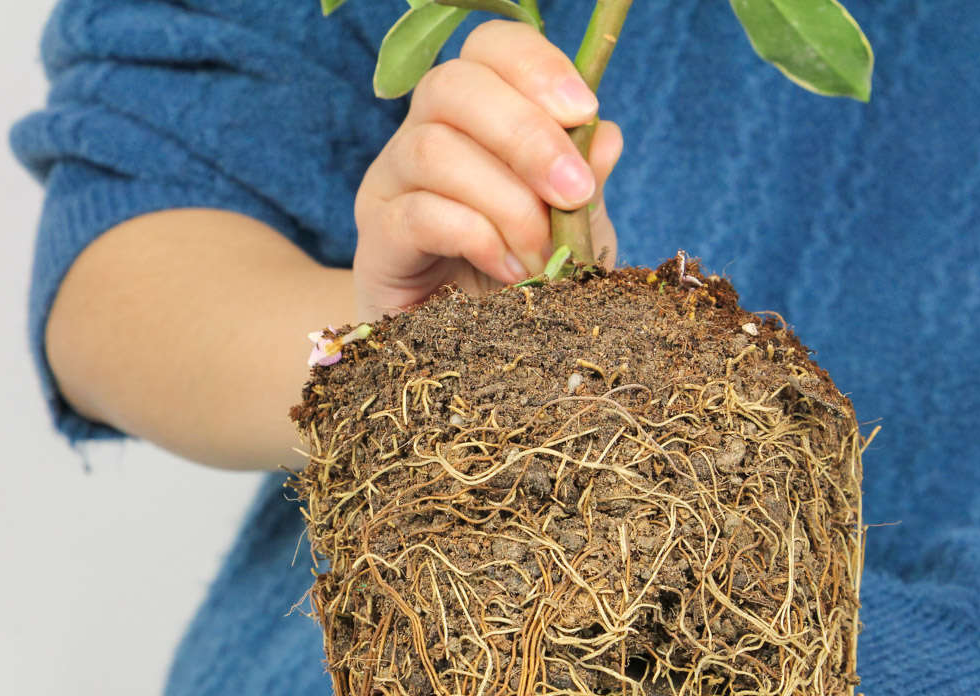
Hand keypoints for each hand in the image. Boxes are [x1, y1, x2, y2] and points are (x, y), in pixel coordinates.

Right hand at [352, 20, 623, 321]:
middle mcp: (421, 135)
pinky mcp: (374, 242)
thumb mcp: (573, 232)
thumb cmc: (524, 284)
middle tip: (573, 194)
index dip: (535, 66)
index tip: (585, 111)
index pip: (488, 50)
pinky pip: (417, 214)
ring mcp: (389, 186)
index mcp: (475, 117)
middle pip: (454, 86)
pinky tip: (508, 272)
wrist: (472, 360)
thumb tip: (605, 137)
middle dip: (527, 136)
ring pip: (433, 149)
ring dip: (506, 201)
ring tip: (541, 256)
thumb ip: (584, 183)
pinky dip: (476, 238)